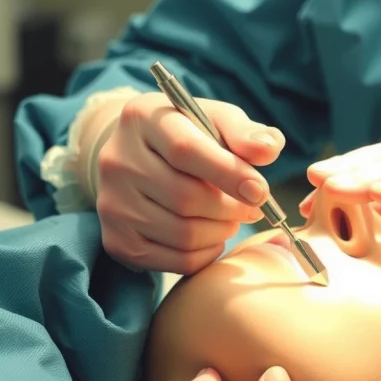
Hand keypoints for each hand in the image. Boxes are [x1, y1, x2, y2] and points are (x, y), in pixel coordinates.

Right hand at [90, 93, 284, 273]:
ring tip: (232, 218)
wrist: (139, 158)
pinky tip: (213, 236)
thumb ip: (245, 133)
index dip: (228, 174)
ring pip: (182, 234)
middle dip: (230, 208)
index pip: (184, 150)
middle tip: (253, 208)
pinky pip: (175, 261)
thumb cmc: (190, 135)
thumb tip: (269, 149)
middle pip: (184, 197)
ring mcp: (112, 204)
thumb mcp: (216, 120)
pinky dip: (206, 254)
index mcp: (142, 118)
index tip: (260, 191)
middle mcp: (117, 161)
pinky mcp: (116, 240)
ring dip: (221, 231)